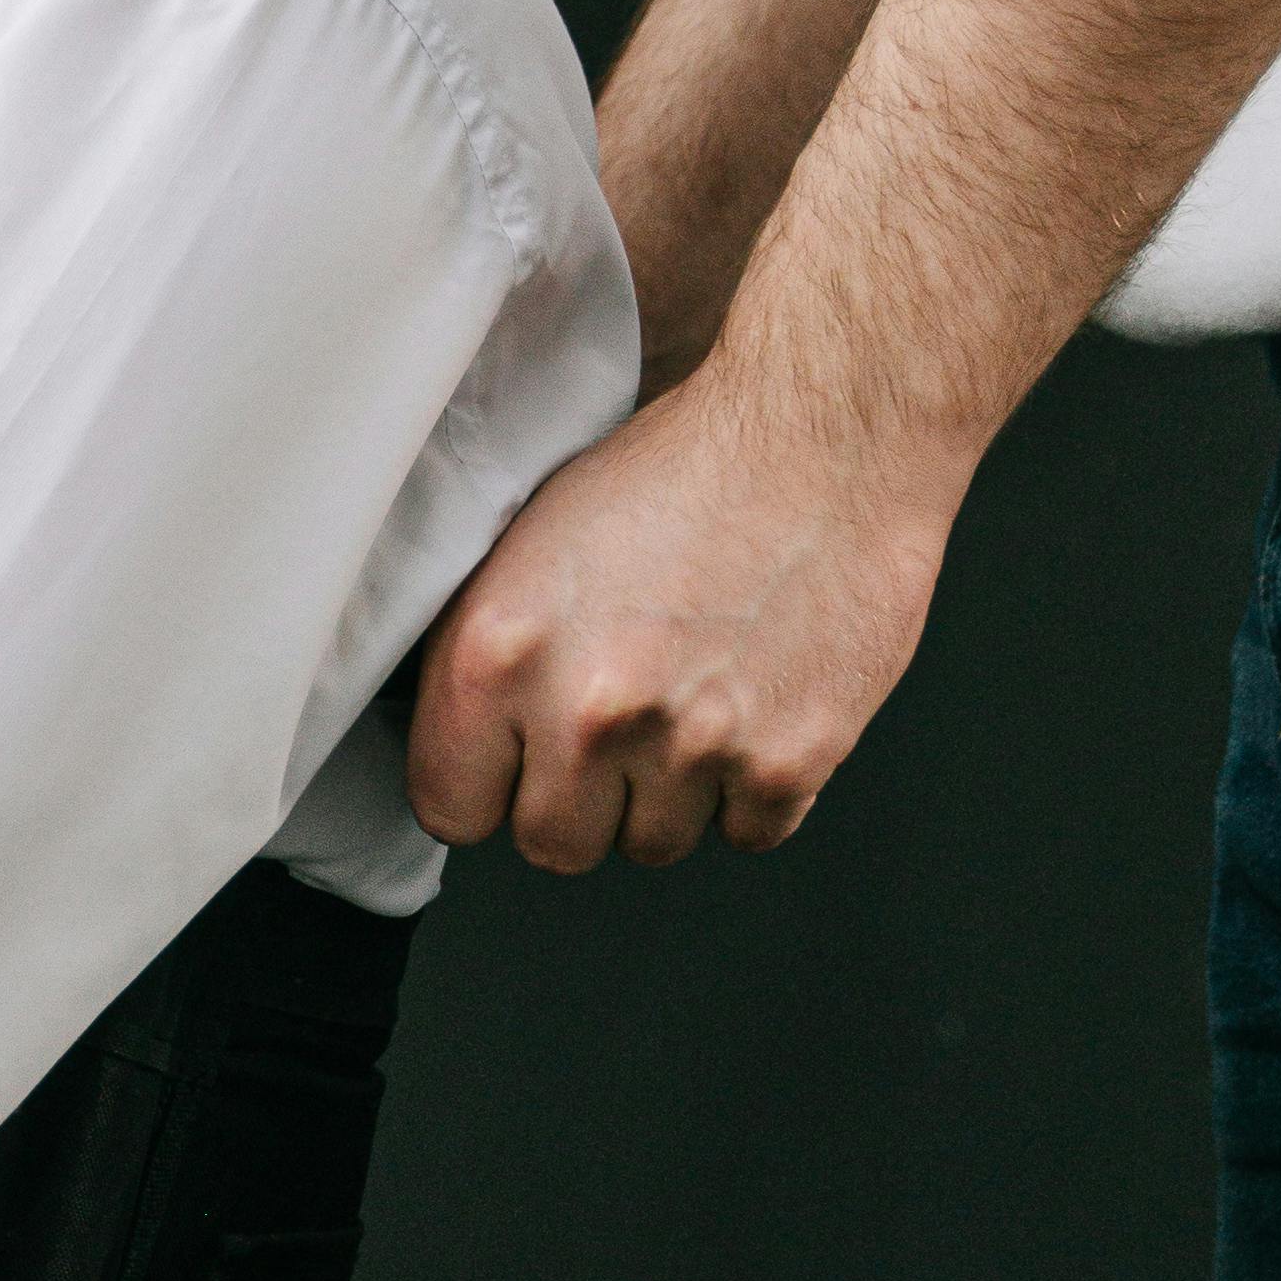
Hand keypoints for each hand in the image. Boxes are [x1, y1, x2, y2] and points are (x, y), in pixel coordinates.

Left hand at [406, 355, 953, 872]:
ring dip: (668, 796)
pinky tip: (754, 710)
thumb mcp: (532, 544)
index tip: (513, 768)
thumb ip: (491, 656)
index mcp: (500, 654)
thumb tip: (468, 740)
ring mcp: (693, 745)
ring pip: (653, 844)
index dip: (486, 787)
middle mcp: (590, 711)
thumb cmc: (683, 472)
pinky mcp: (790, 760)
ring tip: (691, 706)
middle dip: (579, 800)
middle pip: (554, 844)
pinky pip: (748, 832)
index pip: (451, 807)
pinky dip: (754, 790)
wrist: (829, 435)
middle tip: (613, 734)